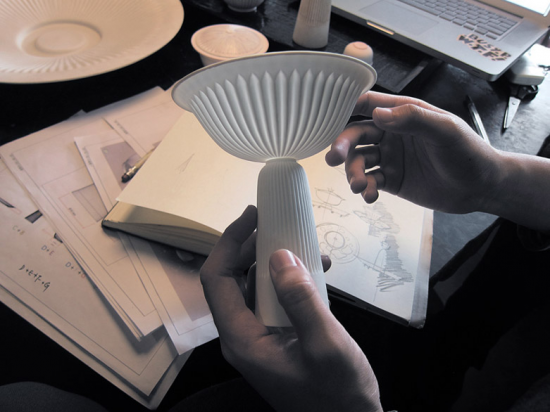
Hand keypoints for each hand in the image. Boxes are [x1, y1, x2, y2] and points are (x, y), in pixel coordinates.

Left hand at [200, 206, 381, 411]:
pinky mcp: (275, 337)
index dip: (229, 243)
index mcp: (242, 339)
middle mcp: (243, 335)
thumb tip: (279, 255)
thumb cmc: (338, 393)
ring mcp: (259, 337)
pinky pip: (272, 299)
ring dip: (273, 261)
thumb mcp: (325, 344)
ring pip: (253, 286)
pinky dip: (289, 280)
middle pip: (231, 279)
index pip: (216, 280)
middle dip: (251, 246)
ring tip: (304, 245)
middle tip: (276, 222)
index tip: (252, 216)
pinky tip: (316, 271)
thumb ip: (300, 299)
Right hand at [325, 91, 500, 213]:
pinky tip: (370, 196)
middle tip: (334, 159)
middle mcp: (392, 134)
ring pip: (359, 161)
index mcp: (404, 114)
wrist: (480, 187)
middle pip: (357, 135)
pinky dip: (365, 189)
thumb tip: (377, 114)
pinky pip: (370, 182)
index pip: (369, 103)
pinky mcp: (392, 180)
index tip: (328, 116)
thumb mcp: (445, 130)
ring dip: (353, 172)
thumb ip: (413, 119)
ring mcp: (391, 158)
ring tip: (360, 186)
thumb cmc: (468, 152)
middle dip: (343, 146)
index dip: (347, 106)